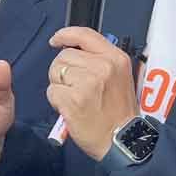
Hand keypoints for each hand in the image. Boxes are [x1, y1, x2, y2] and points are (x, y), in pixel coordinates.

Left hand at [46, 27, 138, 160]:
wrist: (123, 141)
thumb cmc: (119, 112)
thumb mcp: (120, 77)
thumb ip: (100, 61)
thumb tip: (72, 49)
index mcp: (115, 58)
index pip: (85, 34)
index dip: (65, 35)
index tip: (56, 40)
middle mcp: (102, 66)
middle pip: (65, 56)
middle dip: (62, 71)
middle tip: (74, 88)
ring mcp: (87, 82)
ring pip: (56, 72)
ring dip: (59, 86)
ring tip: (74, 99)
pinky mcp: (73, 99)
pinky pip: (52, 91)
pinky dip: (56, 101)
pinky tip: (70, 109)